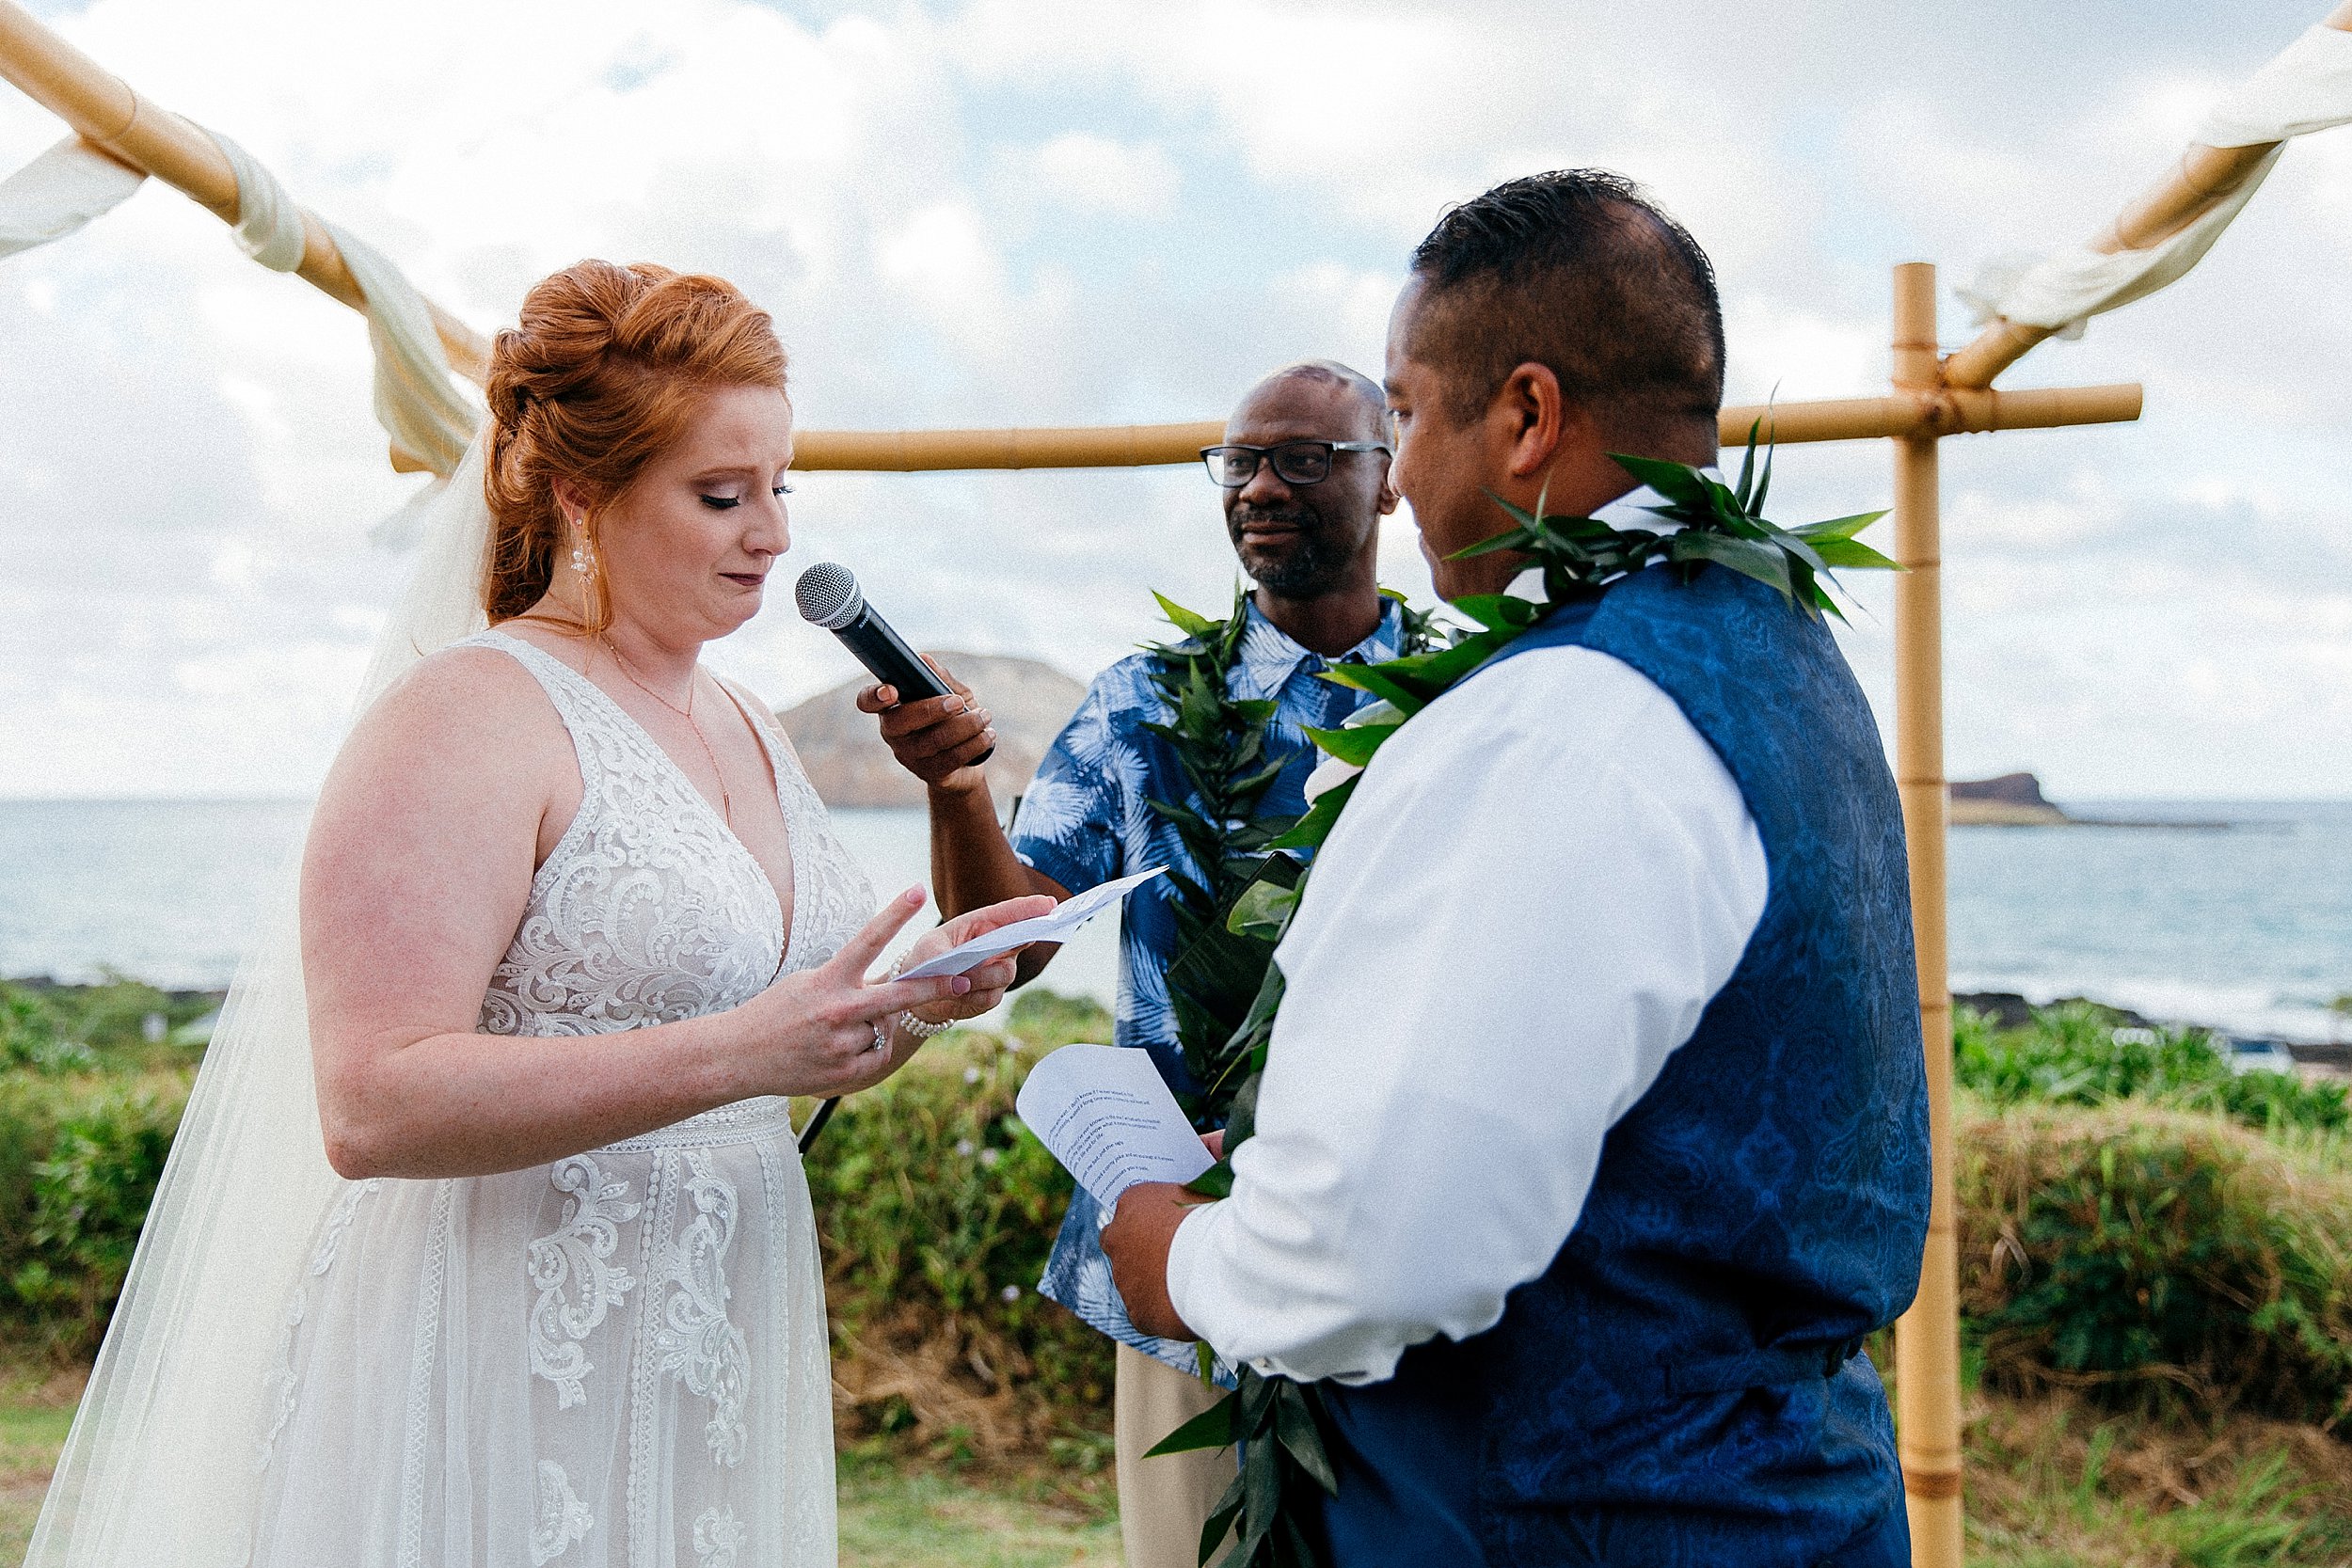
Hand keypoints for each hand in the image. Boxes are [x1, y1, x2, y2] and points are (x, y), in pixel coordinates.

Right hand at [735, 886, 978, 1097]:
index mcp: (827, 980)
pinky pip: (876, 1054)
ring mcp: (842, 1044)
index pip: (867, 940)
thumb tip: (893, 991)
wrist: (736, 1057)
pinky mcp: (844, 1074)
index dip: (895, 914)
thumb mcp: (808, 983)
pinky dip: (864, 1052)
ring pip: (883, 1029)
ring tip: (828, 1036)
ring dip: (868, 1029)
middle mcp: (837, 1010)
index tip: (919, 890)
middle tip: (965, 979)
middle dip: (934, 986)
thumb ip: (849, 982)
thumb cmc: (776, 1013)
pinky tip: (833, 1053)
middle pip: (899, 994)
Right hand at [855, 657, 995, 795]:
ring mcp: (909, 756)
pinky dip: (974, 744)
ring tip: (985, 716)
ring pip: (932, 741)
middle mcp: (894, 733)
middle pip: (899, 722)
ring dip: (964, 726)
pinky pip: (951, 759)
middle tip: (959, 702)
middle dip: (931, 710)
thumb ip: (938, 679)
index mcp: (892, 708)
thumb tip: (924, 660)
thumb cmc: (953, 720)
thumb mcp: (951, 694)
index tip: (891, 691)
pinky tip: (988, 735)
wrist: (966, 763)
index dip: (873, 696)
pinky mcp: (929, 773)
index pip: (867, 701)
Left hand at [897, 892, 1057, 1027]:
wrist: (920, 992)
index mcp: (981, 924)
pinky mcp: (991, 995)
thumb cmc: (924, 959)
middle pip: (1020, 941)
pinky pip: (990, 997)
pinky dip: (971, 997)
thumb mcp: (926, 949)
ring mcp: (997, 971)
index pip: (1010, 914)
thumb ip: (941, 956)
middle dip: (1025, 938)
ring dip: (983, 976)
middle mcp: (995, 946)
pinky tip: (956, 995)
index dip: (1031, 908)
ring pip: (1005, 973)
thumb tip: (962, 978)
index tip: (1051, 904)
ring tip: (960, 980)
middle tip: (1029, 935)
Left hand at [1102, 1180, 1211, 1340]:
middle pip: (1121, 1247)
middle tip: (1172, 1259)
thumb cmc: (1216, 1221)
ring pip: (1133, 1282)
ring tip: (1189, 1284)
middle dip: (1141, 1253)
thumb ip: (1181, 1201)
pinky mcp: (1137, 1313)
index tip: (1168, 1231)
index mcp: (1131, 1203)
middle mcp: (1117, 1239)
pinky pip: (1146, 1312)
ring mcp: (1124, 1279)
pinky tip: (1187, 1306)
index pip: (1129, 1212)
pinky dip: (1163, 1311)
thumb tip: (1187, 1204)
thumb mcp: (1197, 1196)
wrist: (1218, 1263)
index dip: (1149, 1224)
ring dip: (1153, 1283)